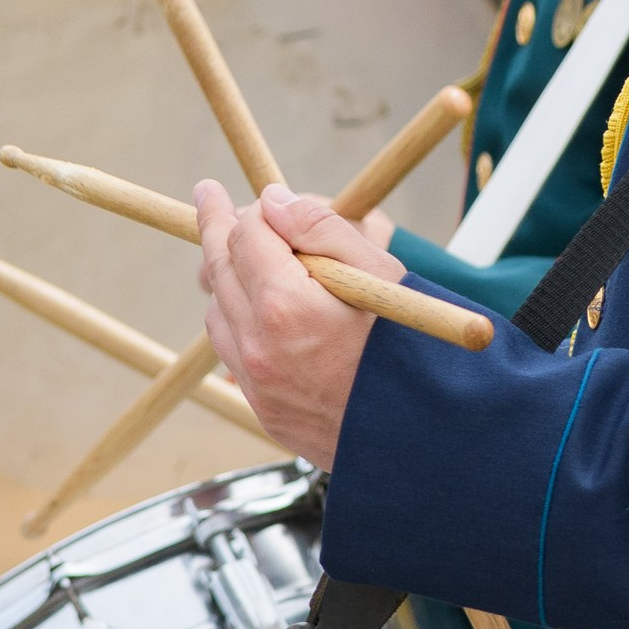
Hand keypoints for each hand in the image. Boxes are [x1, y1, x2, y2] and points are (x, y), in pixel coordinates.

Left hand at [195, 181, 405, 468]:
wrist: (419, 434)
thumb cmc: (409, 346)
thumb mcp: (379, 273)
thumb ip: (321, 228)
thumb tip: (272, 201)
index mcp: (287, 304)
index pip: (246, 235)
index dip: (251, 209)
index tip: (248, 194)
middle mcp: (259, 343)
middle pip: (219, 268)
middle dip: (215, 227)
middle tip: (209, 196)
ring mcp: (255, 380)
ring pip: (217, 309)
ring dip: (225, 277)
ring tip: (242, 255)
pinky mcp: (261, 406)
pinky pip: (230, 350)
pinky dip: (235, 319)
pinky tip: (256, 307)